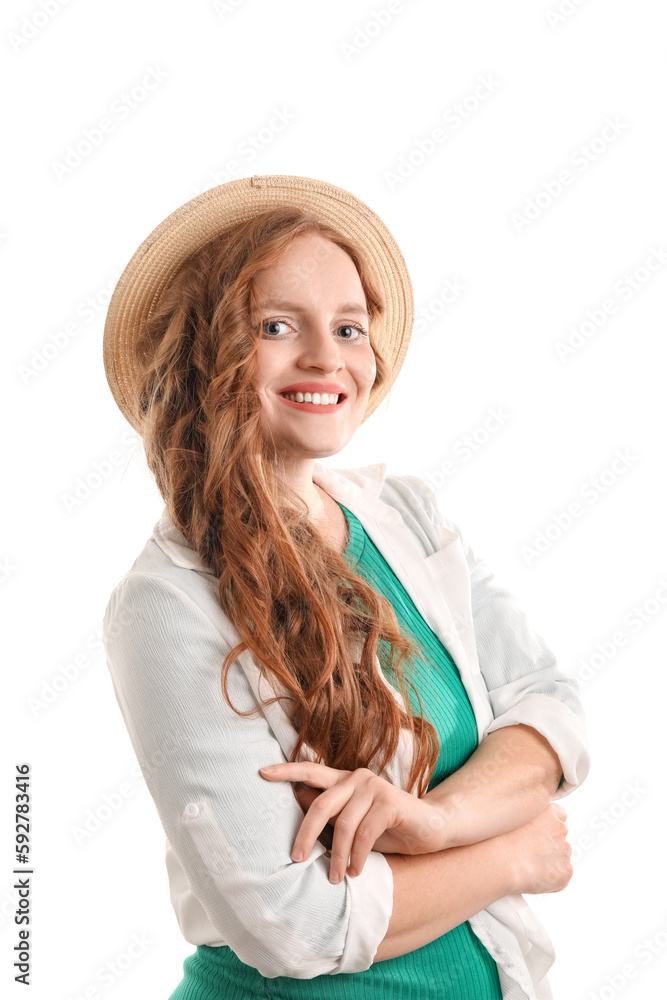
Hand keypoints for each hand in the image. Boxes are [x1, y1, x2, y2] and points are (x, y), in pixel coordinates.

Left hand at [259, 761, 448, 882]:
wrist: (431, 829)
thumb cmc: (387, 829)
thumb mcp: (353, 825)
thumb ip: (331, 819)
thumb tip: (296, 820)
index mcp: (343, 780)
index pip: (310, 771)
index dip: (286, 771)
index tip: (261, 773)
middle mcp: (356, 777)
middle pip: (320, 804)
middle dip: (305, 834)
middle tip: (296, 859)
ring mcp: (373, 786)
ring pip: (343, 824)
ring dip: (337, 856)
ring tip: (336, 878)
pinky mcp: (390, 801)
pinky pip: (365, 832)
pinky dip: (357, 855)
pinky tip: (356, 871)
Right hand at [499, 802, 572, 894]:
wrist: (500, 862)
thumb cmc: (498, 840)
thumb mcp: (511, 817)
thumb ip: (527, 817)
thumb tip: (526, 826)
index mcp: (548, 811)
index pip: (559, 814)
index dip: (548, 824)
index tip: (538, 832)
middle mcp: (560, 828)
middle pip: (559, 837)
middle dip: (549, 845)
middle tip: (530, 853)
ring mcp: (565, 851)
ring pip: (561, 858)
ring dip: (550, 862)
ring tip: (528, 866)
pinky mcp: (566, 871)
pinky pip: (561, 877)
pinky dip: (551, 880)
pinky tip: (533, 878)